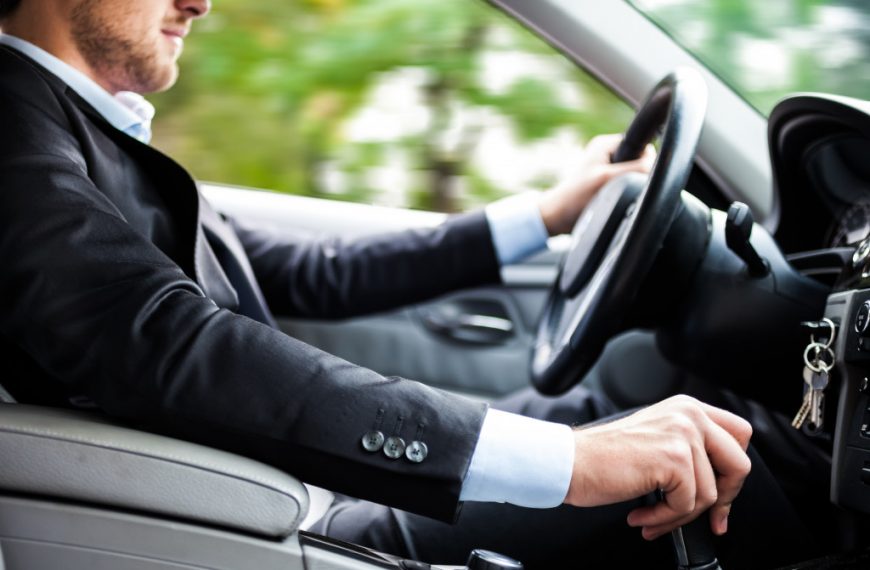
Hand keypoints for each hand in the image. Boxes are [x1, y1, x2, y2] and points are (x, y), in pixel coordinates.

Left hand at [539, 133, 655, 235]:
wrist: (557, 218)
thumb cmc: (575, 198)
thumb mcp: (607, 180)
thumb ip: (634, 170)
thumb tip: (657, 166)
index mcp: (606, 144)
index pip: (642, 146)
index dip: (645, 163)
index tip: (635, 179)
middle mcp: (608, 153)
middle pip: (640, 163)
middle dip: (636, 178)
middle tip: (619, 191)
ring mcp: (607, 168)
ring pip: (635, 177)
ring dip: (629, 188)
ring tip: (613, 197)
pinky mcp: (607, 183)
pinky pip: (627, 186)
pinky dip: (625, 194)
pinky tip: (614, 202)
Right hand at [563, 395, 751, 540]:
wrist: (570, 461)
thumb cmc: (603, 456)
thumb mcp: (656, 439)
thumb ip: (689, 450)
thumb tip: (720, 488)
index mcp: (687, 407)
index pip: (739, 435)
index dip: (733, 471)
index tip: (720, 496)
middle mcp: (689, 414)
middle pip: (739, 464)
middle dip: (724, 499)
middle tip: (705, 518)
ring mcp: (683, 434)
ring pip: (710, 494)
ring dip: (680, 516)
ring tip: (653, 517)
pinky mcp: (673, 459)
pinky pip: (686, 505)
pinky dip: (664, 519)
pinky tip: (642, 515)